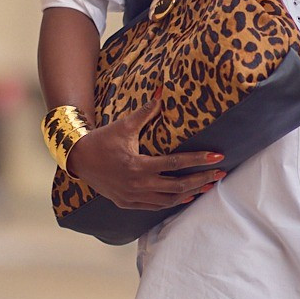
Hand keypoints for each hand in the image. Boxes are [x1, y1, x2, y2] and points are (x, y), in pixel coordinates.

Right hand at [65, 100, 224, 210]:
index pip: (176, 163)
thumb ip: (147, 111)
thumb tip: (162, 92)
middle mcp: (138, 185)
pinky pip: (156, 206)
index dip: (199, 160)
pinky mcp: (128, 203)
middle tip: (221, 173)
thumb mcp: (125, 125)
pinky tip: (186, 196)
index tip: (218, 157)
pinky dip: (173, 202)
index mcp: (138, 165)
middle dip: (202, 179)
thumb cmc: (103, 139)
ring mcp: (133, 197)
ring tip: (208, 185)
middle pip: (178, 185)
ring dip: (190, 193)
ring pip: (169, 200)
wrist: (78, 158)